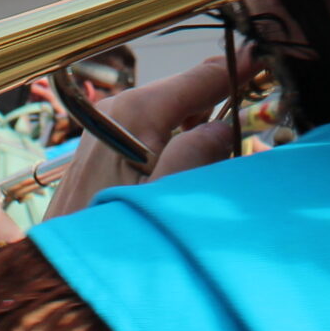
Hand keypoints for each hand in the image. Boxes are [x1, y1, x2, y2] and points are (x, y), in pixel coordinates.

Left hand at [44, 51, 257, 217]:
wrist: (60, 272)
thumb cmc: (112, 238)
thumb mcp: (164, 199)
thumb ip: (197, 156)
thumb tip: (223, 127)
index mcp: (136, 113)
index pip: (200, 77)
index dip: (239, 67)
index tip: (269, 58)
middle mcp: (118, 109)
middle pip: (187, 93)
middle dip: (221, 102)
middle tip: (256, 120)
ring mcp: (107, 125)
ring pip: (172, 112)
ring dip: (200, 125)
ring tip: (224, 154)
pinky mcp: (103, 145)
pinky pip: (153, 129)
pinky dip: (178, 138)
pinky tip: (189, 168)